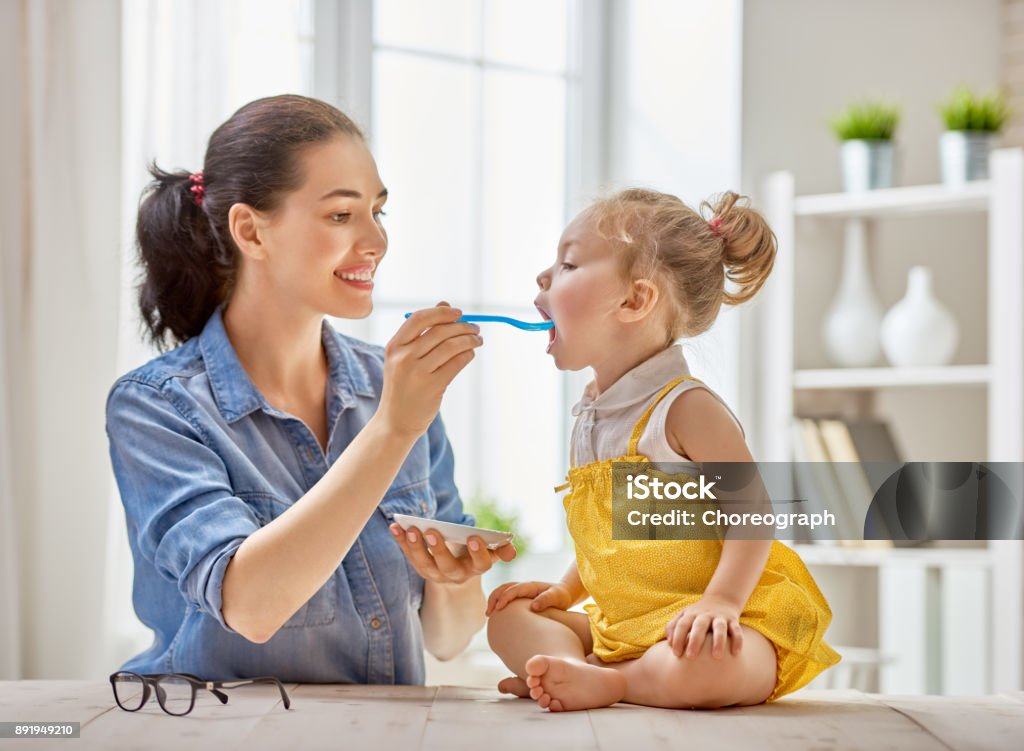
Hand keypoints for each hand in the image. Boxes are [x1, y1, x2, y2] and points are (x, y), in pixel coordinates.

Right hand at [377, 302, 482, 438]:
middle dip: (462, 326)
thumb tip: (445, 305)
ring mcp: (417, 372)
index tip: (459, 313)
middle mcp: (403, 357)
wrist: (395, 421)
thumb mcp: (404, 358)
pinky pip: (457, 363)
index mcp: (394, 346)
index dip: (442, 313)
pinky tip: (470, 354)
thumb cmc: (403, 386)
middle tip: (475, 327)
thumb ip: (422, 332)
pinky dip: (468, 355)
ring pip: (451, 346)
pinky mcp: (432, 386)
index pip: (420, 319)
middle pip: (439, 331)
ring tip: (477, 339)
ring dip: (470, 340)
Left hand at [389, 523, 515, 584]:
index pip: (480, 564)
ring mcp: (434, 573)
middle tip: (432, 531)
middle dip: (439, 549)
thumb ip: (499, 549)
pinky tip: (395, 526)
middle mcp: (454, 574)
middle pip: (446, 565)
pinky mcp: (419, 566)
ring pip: (423, 563)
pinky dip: (400, 540)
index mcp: (475, 568)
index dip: (478, 552)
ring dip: (415, 546)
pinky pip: (408, 554)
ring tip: (410, 528)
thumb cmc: (473, 553)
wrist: (455, 569)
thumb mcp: (488, 551)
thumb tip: (511, 550)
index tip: (474, 537)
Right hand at [485, 581, 573, 615]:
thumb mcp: (557, 597)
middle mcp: (524, 586)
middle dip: (494, 598)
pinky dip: (498, 603)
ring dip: (494, 600)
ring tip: (489, 614)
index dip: (504, 597)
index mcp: (531, 586)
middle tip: (489, 613)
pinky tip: (496, 615)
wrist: (564, 595)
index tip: (498, 609)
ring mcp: (521, 591)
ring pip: (503, 591)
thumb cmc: (561, 597)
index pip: (513, 589)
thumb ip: (546, 600)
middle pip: (504, 587)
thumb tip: (533, 606)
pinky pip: (507, 597)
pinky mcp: (521, 597)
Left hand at [665, 595, 743, 658]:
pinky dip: (737, 640)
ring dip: (718, 641)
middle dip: (694, 641)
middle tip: (690, 657)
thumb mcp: (684, 616)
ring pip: (720, 628)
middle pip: (699, 626)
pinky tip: (735, 653)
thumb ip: (673, 627)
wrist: (720, 599)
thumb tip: (669, 644)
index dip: (678, 638)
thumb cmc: (697, 615)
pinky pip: (736, 630)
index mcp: (691, 614)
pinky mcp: (733, 620)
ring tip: (716, 656)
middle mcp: (705, 615)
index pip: (682, 625)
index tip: (676, 654)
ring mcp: (720, 617)